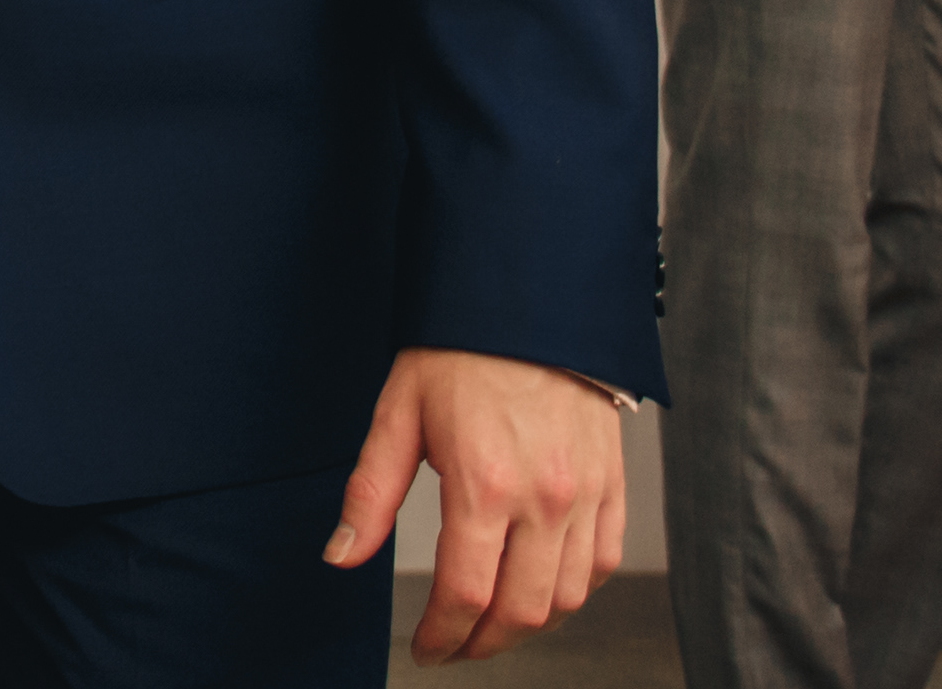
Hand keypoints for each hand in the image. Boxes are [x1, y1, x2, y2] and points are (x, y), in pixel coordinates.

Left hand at [328, 346, 627, 663]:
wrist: (530, 306)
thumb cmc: (459, 354)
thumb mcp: (397, 413)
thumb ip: (371, 492)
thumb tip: (341, 554)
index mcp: (483, 484)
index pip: (465, 593)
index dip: (442, 635)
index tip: (426, 648)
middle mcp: (544, 499)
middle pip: (521, 612)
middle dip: (483, 644)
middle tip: (455, 646)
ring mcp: (585, 498)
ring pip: (567, 600)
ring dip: (529, 627)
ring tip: (493, 627)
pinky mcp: (613, 489)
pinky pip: (603, 565)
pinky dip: (573, 595)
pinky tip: (541, 592)